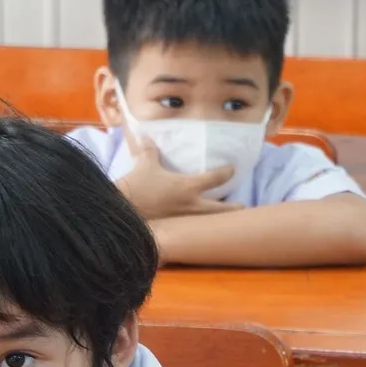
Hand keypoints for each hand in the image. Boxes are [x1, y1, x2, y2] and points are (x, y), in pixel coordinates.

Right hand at [116, 132, 243, 219]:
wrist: (123, 210)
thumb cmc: (137, 186)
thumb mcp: (144, 164)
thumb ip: (149, 150)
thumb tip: (145, 136)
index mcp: (187, 186)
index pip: (215, 178)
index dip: (226, 172)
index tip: (232, 169)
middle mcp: (191, 205)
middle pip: (220, 208)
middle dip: (233, 207)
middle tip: (243, 206)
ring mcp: (183, 220)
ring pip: (208, 221)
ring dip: (217, 219)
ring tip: (224, 220)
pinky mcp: (174, 230)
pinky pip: (191, 228)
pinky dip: (198, 227)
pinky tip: (198, 228)